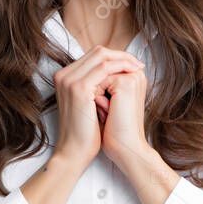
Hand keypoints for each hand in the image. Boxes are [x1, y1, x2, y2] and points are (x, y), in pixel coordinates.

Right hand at [53, 45, 144, 167]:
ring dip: (123, 60)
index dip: (115, 57)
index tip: (132, 64)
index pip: (93, 55)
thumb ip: (97, 85)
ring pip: (101, 56)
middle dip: (121, 55)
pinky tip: (132, 73)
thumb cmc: (85, 131)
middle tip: (138, 63)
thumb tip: (117, 73)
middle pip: (97, 52)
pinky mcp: (78, 88)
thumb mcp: (90, 102)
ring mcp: (70, 80)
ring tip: (138, 68)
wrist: (75, 151)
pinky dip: (120, 68)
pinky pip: (104, 68)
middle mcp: (64, 75)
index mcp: (65, 77)